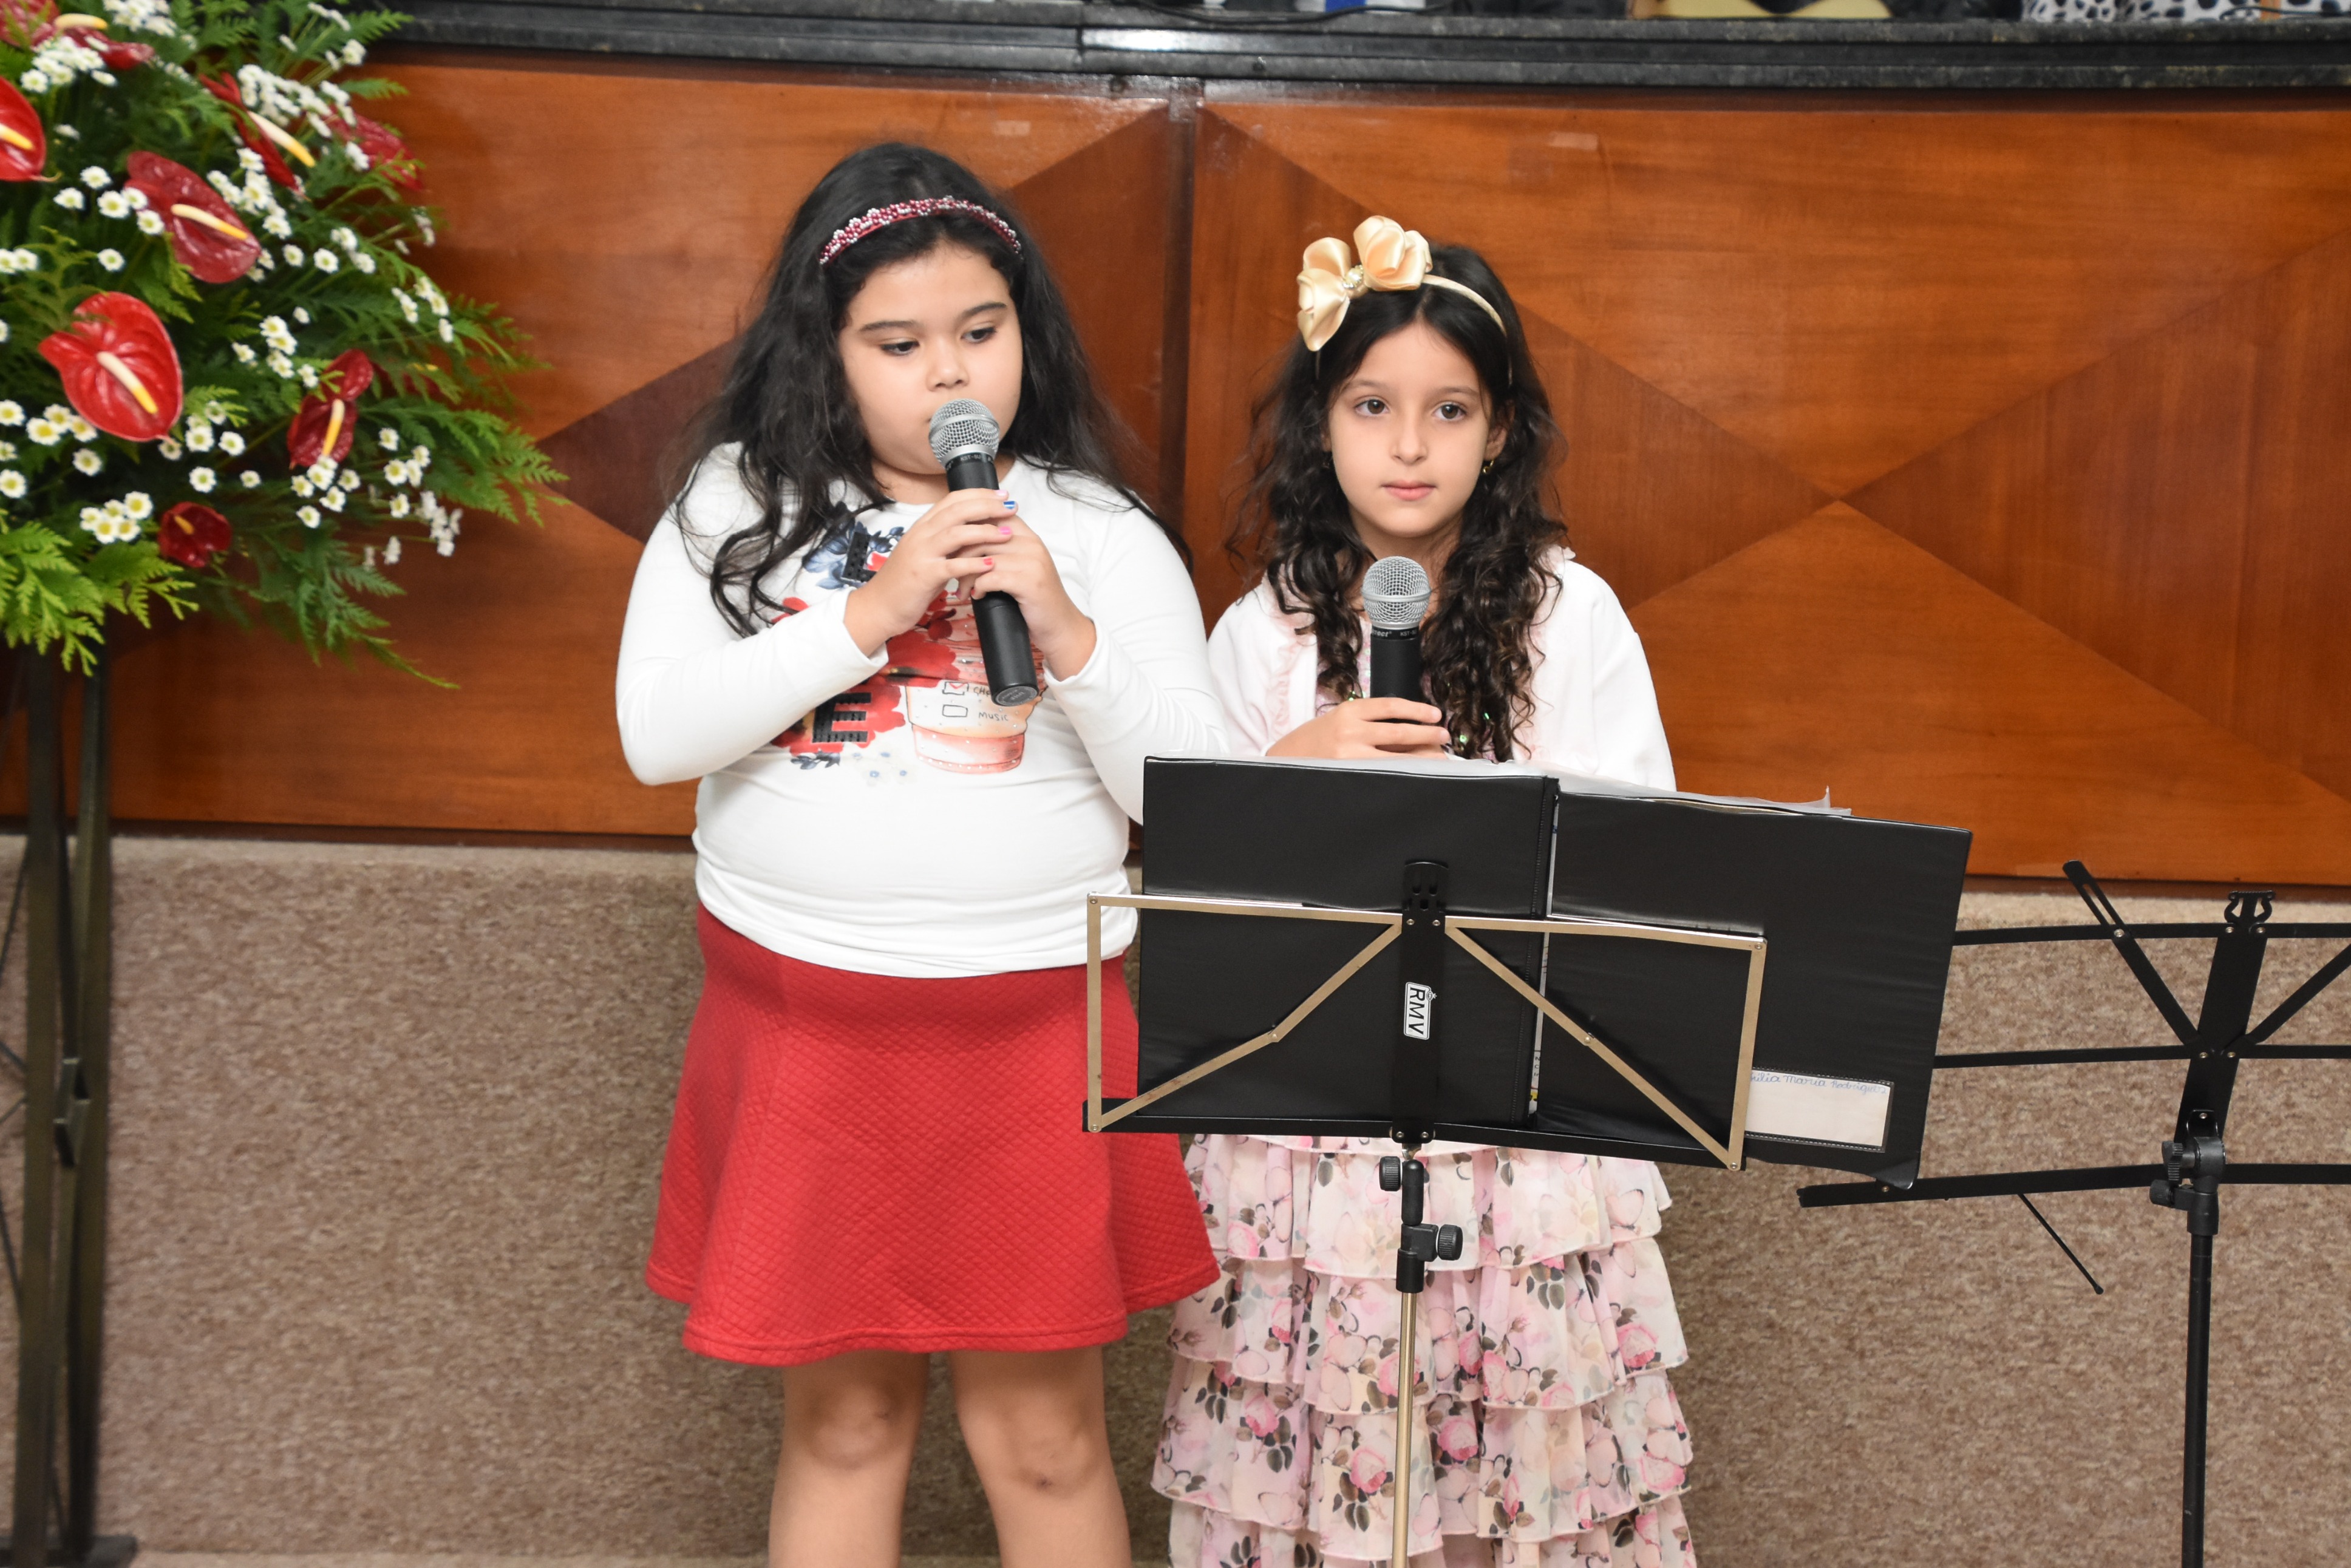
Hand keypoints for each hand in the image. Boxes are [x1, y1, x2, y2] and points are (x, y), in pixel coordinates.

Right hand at [843, 489, 1022, 658]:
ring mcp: (921, 554)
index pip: (952, 500)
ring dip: (985, 531)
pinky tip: (991, 564)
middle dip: (987, 506)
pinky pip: (952, 566)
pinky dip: (973, 564)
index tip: (1002, 495)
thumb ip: (944, 541)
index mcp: (922, 527)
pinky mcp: (924, 576)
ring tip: (1008, 533)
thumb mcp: (925, 554)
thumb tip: (971, 530)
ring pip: (956, 533)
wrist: (879, 607)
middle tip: (1011, 507)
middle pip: (957, 510)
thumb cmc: (905, 583)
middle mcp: (921, 535)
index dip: (979, 494)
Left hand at [945, 512, 1096, 679]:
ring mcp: (1032, 561)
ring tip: (962, 590)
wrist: (1059, 626)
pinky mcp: (1029, 582)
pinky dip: (978, 588)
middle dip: (960, 555)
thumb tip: (962, 540)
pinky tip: (978, 596)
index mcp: (1027, 535)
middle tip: (952, 574)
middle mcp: (1032, 543)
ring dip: (966, 575)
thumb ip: (999, 549)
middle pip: (982, 536)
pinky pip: (991, 577)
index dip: (967, 528)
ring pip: (984, 558)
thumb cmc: (1033, 598)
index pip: (991, 515)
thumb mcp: (1018, 566)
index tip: (952, 546)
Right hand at [1267, 698, 1449, 758]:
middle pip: (1399, 732)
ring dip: (1422, 756)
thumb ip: (1367, 721)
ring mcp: (1350, 755)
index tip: (1435, 715)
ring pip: (1396, 756)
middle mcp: (1350, 731)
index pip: (1391, 706)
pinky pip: (1384, 773)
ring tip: (1439, 756)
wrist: (1286, 760)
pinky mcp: (1349, 774)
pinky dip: (1403, 773)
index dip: (1417, 709)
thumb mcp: (1339, 720)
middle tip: (1444, 736)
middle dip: (1427, 734)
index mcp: (1349, 711)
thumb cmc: (1316, 740)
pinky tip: (1417, 774)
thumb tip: (1409, 728)